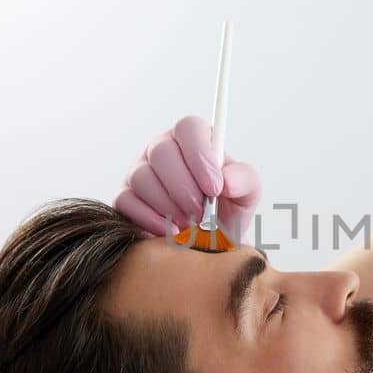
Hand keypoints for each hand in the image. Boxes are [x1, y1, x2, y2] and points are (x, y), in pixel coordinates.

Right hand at [114, 115, 262, 242]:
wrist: (209, 244)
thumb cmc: (227, 210)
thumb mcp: (247, 194)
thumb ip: (244, 179)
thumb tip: (227, 179)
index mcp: (193, 139)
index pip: (189, 128)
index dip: (199, 156)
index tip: (214, 187)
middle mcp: (162, 148)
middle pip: (162, 151)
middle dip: (183, 187)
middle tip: (201, 212)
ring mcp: (139, 171)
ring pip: (142, 177)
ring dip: (168, 205)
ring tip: (189, 224)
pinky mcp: (125, 197)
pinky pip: (126, 201)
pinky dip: (150, 219)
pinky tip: (171, 231)